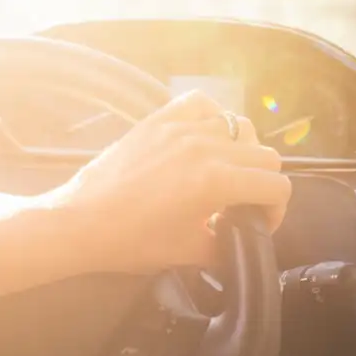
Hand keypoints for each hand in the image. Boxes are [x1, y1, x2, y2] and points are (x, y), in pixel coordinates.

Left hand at [40, 90, 291, 273]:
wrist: (79, 222)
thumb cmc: (130, 241)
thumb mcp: (189, 252)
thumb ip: (226, 243)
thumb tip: (241, 238)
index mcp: (217, 182)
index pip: (277, 185)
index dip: (277, 210)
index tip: (260, 223)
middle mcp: (206, 147)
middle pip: (266, 156)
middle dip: (264, 183)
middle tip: (245, 203)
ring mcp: (182, 128)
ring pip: (241, 126)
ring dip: (244, 151)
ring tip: (226, 171)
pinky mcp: (160, 119)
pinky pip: (203, 103)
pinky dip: (214, 118)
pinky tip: (206, 139)